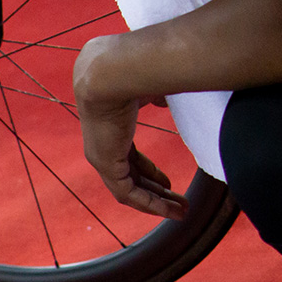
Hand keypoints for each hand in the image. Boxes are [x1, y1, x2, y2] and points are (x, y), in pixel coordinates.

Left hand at [74, 35, 188, 220]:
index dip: (149, 171)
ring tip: (180, 212)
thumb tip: (164, 97)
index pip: (129, 158)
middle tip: (178, 202)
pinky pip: (127, 193)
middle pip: (130, 176)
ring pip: (129, 189)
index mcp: (111, 127)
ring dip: (155, 202)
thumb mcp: (150, 88)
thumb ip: (157, 96)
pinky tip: (168, 210)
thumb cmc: (132, 71)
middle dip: (156, 191)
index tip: (167, 182)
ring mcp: (102, 155)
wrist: (113, 69)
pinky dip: (148, 203)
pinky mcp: (105, 163)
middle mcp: (103, 144)